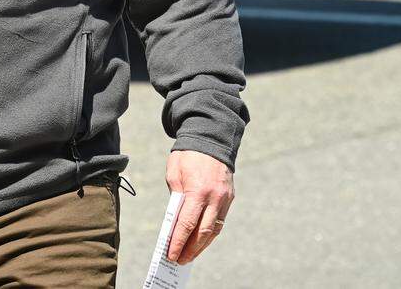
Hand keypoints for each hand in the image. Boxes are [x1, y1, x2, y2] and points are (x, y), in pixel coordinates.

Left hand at [165, 149, 233, 264]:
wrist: (210, 139)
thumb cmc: (187, 155)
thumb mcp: (174, 173)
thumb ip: (176, 197)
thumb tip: (176, 219)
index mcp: (197, 191)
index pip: (187, 224)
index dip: (178, 241)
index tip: (171, 254)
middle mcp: (214, 198)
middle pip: (202, 232)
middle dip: (190, 249)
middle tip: (179, 261)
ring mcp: (224, 199)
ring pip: (214, 230)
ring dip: (201, 245)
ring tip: (189, 255)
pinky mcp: (229, 198)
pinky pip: (219, 221)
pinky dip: (210, 233)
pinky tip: (201, 241)